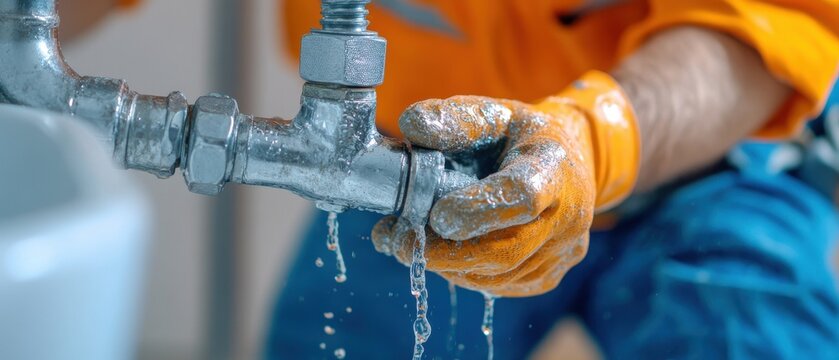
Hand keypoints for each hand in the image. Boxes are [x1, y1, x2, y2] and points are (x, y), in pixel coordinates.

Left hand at [372, 71, 639, 296]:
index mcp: (553, 166)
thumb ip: (454, 119)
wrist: (568, 161)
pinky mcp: (549, 274)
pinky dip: (465, 274)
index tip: (436, 215)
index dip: (479, 210)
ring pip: (498, 275)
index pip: (521, 195)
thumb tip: (412, 125)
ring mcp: (562, 251)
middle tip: (398, 242)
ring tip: (410, 244)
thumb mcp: (493, 114)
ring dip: (447, 265)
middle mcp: (568, 215)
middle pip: (506, 250)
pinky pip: (502, 285)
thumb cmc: (520, 137)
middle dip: (445, 253)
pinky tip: (442, 254)